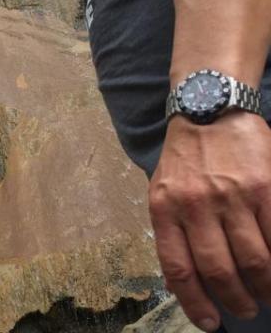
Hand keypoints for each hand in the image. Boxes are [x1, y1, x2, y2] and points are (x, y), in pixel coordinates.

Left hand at [150, 112, 270, 331]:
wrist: (208, 110)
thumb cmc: (184, 158)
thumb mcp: (161, 191)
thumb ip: (170, 232)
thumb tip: (179, 282)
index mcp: (164, 209)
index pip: (179, 269)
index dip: (195, 303)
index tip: (210, 323)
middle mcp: (195, 205)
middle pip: (219, 270)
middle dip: (235, 301)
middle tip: (246, 310)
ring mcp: (231, 196)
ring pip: (254, 260)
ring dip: (264, 288)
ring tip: (267, 296)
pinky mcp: (264, 187)